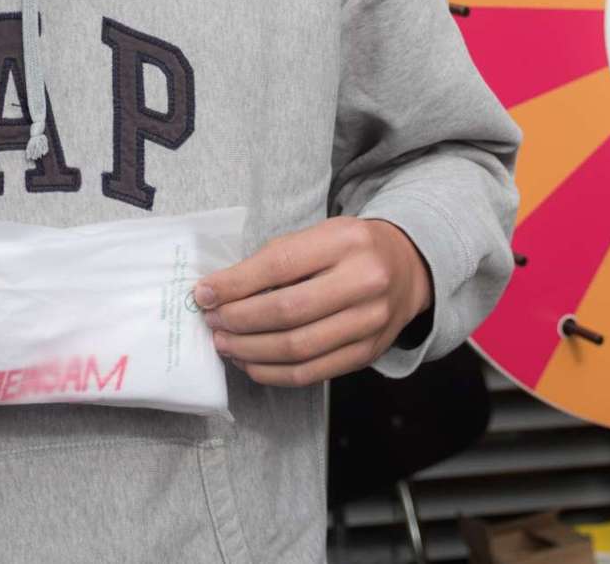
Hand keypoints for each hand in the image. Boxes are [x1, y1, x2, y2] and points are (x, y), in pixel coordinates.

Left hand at [195, 217, 432, 386]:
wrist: (406, 268)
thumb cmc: (350, 250)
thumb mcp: (319, 236)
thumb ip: (275, 259)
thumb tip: (218, 291)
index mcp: (347, 241)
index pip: (281, 265)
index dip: (235, 284)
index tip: (203, 293)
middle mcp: (365, 281)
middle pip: (287, 311)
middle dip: (239, 320)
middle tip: (212, 321)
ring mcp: (370, 322)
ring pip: (297, 348)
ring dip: (250, 350)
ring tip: (225, 343)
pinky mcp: (367, 353)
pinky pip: (311, 373)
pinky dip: (272, 372)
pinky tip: (250, 362)